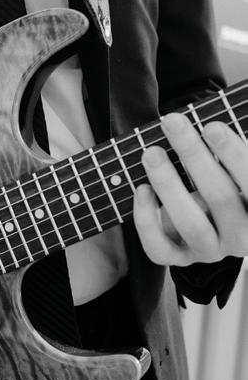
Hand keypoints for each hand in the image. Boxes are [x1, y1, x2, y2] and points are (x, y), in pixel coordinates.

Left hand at [133, 113, 247, 265]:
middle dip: (194, 156)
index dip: (234, 155)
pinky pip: (160, 249)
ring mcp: (212, 250)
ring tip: (151, 153)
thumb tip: (212, 121)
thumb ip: (231, 151)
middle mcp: (243, 236)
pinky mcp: (181, 258)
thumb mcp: (236, 166)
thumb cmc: (231, 178)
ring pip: (191, 224)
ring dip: (168, 185)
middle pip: (221, 198)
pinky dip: (146, 220)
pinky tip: (141, 189)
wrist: (219, 223)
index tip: (211, 125)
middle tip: (173, 123)